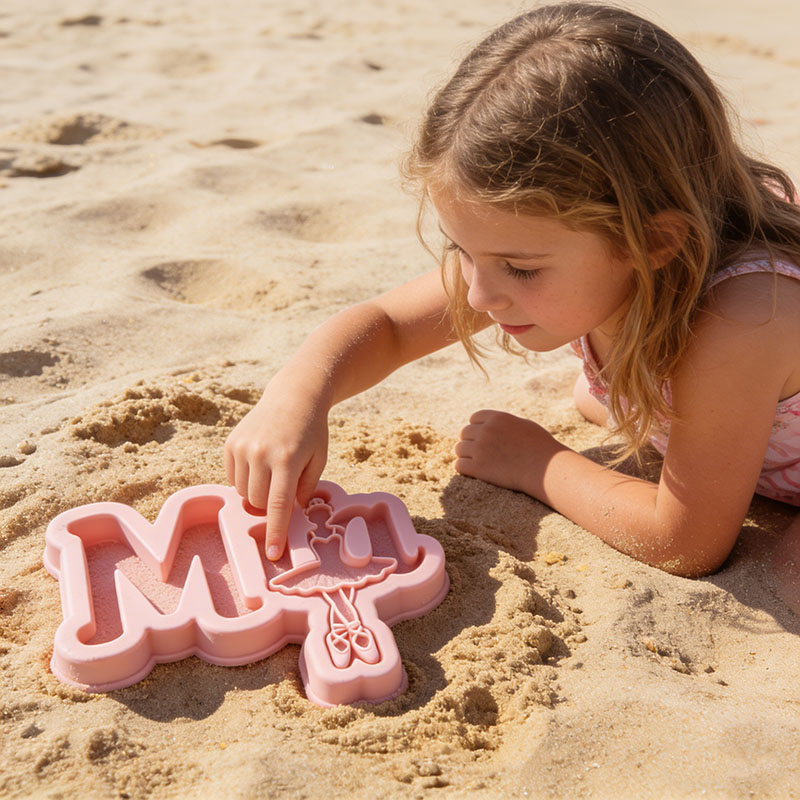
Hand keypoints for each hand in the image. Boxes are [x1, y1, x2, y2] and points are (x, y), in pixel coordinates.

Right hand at [224, 380, 328, 560]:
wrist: (293, 397)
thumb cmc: (311, 432)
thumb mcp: (318, 459)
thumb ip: (307, 488)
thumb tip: (291, 513)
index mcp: (287, 459)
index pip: (279, 504)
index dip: (276, 531)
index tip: (274, 554)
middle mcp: (261, 453)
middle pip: (258, 502)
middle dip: (270, 505)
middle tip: (283, 488)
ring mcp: (243, 448)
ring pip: (242, 493)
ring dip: (256, 492)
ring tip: (272, 472)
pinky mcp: (230, 444)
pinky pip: (232, 478)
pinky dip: (245, 479)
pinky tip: (259, 463)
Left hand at [454, 409, 561, 496]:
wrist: (546, 469)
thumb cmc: (541, 448)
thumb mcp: (523, 426)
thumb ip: (505, 424)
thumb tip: (493, 425)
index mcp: (497, 418)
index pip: (474, 418)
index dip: (477, 428)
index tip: (482, 437)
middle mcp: (486, 431)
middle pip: (464, 433)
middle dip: (470, 442)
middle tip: (478, 453)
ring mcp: (480, 449)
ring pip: (459, 449)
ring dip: (465, 455)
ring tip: (476, 462)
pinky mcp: (478, 468)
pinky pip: (459, 466)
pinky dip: (464, 469)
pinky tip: (472, 472)